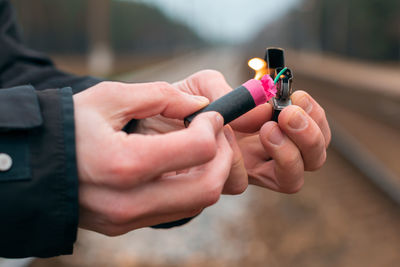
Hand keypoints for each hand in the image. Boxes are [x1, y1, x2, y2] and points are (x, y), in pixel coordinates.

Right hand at [73, 81, 233, 235]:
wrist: (32, 165)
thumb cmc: (67, 126)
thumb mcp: (108, 97)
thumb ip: (159, 95)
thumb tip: (200, 103)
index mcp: (124, 163)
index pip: (197, 149)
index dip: (213, 126)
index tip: (209, 114)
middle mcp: (129, 201)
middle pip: (207, 187)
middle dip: (223, 157)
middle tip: (216, 134)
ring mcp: (128, 219)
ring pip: (195, 204)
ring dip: (209, 174)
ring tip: (200, 147)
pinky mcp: (126, 226)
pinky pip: (175, 211)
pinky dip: (189, 187)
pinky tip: (180, 165)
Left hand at [172, 70, 330, 193]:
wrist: (148, 123)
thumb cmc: (183, 102)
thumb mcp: (205, 85)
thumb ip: (233, 93)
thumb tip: (261, 111)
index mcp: (268, 123)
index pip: (313, 127)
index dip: (314, 115)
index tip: (295, 97)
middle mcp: (265, 149)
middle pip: (314, 157)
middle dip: (310, 136)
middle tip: (286, 116)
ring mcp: (248, 169)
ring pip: (292, 180)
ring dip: (288, 154)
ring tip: (266, 130)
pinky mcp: (223, 182)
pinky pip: (243, 182)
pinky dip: (239, 162)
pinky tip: (223, 142)